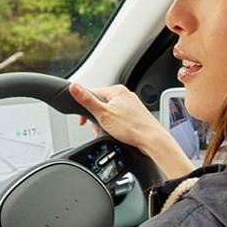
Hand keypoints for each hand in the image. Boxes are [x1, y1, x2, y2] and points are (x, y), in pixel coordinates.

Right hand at [69, 83, 194, 178]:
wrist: (152, 140)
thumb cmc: (132, 128)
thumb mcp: (103, 114)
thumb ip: (87, 100)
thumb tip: (74, 87)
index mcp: (117, 90)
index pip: (92, 93)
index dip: (85, 108)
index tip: (82, 121)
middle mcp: (125, 95)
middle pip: (101, 103)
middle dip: (96, 117)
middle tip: (97, 128)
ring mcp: (132, 105)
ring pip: (110, 111)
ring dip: (105, 123)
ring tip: (109, 132)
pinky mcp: (136, 114)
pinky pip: (119, 117)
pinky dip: (115, 125)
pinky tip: (117, 133)